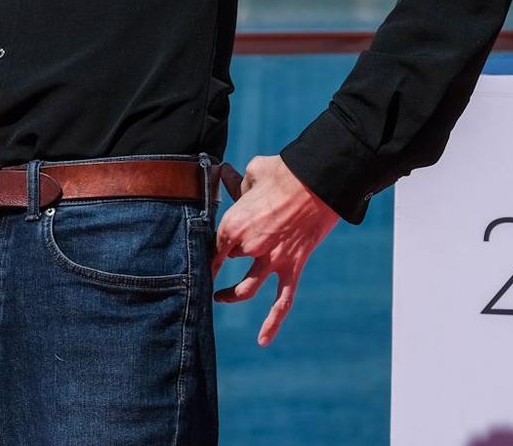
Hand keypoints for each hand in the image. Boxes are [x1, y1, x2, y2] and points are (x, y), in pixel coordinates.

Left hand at [211, 153, 339, 346]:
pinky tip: (263, 340)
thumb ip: (237, 181)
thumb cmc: (283, 172)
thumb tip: (226, 173)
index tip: (195, 256)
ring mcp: (271, 260)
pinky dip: (272, 322)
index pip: (211, 247)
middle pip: (229, 261)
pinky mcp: (292, 267)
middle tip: (218, 259)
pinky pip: (282, 301)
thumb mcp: (253, 172)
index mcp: (233, 224)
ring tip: (220, 298)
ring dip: (231, 296)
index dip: (204, 253)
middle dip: (224, 258)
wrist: (318, 180)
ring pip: (246, 289)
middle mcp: (249, 246)